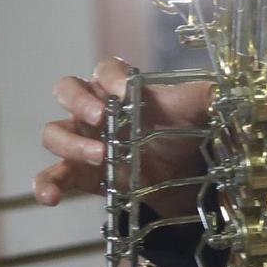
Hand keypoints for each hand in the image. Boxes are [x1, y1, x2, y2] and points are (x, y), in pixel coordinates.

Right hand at [33, 58, 212, 218]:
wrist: (183, 175)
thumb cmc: (184, 131)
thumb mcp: (197, 112)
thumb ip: (206, 98)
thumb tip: (220, 91)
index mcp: (122, 88)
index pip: (105, 69)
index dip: (110, 77)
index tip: (124, 90)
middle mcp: (95, 110)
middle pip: (67, 91)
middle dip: (78, 101)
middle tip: (99, 116)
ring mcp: (83, 141)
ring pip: (54, 133)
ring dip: (71, 144)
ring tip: (99, 157)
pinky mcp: (79, 175)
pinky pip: (51, 176)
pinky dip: (46, 185)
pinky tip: (52, 197)